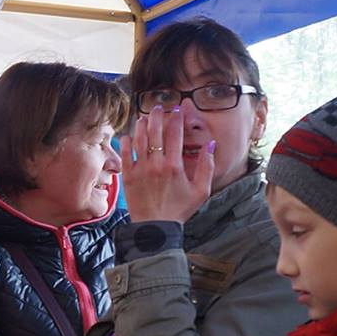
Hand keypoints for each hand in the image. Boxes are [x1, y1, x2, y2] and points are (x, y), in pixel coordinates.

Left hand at [122, 107, 213, 224]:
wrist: (156, 228)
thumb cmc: (180, 210)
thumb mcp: (201, 191)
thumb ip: (206, 167)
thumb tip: (210, 145)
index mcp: (174, 166)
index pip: (175, 134)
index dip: (176, 118)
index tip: (177, 109)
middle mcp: (156, 164)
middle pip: (155, 131)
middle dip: (157, 115)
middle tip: (159, 107)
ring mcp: (140, 169)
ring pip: (139, 139)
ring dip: (141, 125)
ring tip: (144, 117)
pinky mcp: (128, 176)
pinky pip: (125, 153)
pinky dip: (127, 141)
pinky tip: (130, 135)